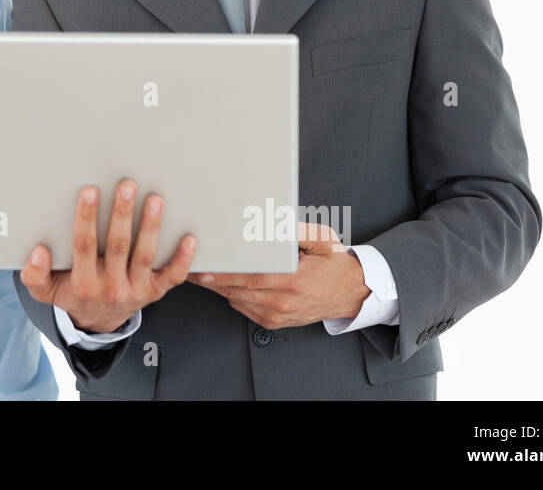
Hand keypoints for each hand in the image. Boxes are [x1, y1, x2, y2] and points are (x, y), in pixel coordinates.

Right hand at [20, 179, 195, 333]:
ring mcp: (136, 289)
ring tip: (155, 200)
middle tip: (127, 186)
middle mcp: (111, 287)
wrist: (98, 321)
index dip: (87, 218)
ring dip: (151, 227)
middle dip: (122, 214)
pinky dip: (182, 259)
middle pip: (118, 246)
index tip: (90, 192)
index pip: (84, 246)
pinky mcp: (155, 292)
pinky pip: (172, 276)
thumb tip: (38, 252)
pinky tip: (189, 238)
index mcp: (84, 283)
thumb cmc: (72, 294)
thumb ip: (34, 274)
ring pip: (145, 256)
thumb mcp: (45, 290)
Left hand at [186, 222, 368, 327]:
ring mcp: (278, 315)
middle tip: (191, 267)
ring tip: (200, 273)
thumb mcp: (322, 240)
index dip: (225, 273)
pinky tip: (222, 283)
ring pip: (237, 301)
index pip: (251, 278)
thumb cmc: (334, 265)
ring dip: (218, 288)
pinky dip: (231, 295)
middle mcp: (284, 302)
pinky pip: (244, 309)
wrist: (350, 293)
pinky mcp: (274, 322)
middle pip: (238, 291)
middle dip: (212, 279)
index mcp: (294, 281)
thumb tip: (274, 221)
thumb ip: (297, 231)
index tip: (205, 267)